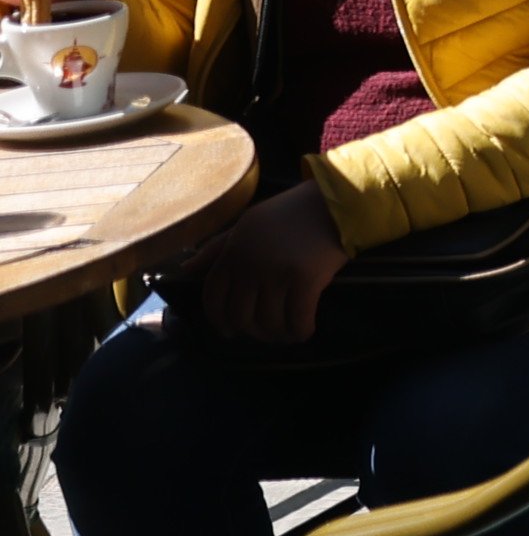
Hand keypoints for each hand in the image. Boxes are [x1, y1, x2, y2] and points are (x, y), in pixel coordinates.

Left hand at [182, 185, 343, 349]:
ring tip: (286, 334)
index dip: (219, 320)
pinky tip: (304, 332)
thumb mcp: (247, 224)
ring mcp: (276, 274)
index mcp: (233, 252)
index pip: (213, 297)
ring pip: (269, 322)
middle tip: (265, 333)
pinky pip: (297, 319)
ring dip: (277, 335)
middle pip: (241, 316)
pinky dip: (300, 331)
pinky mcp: (305, 281)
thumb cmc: (291, 212)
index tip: (229, 331)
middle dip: (251, 331)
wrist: (337, 201)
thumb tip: (186, 270)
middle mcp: (250, 265)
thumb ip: (217, 248)